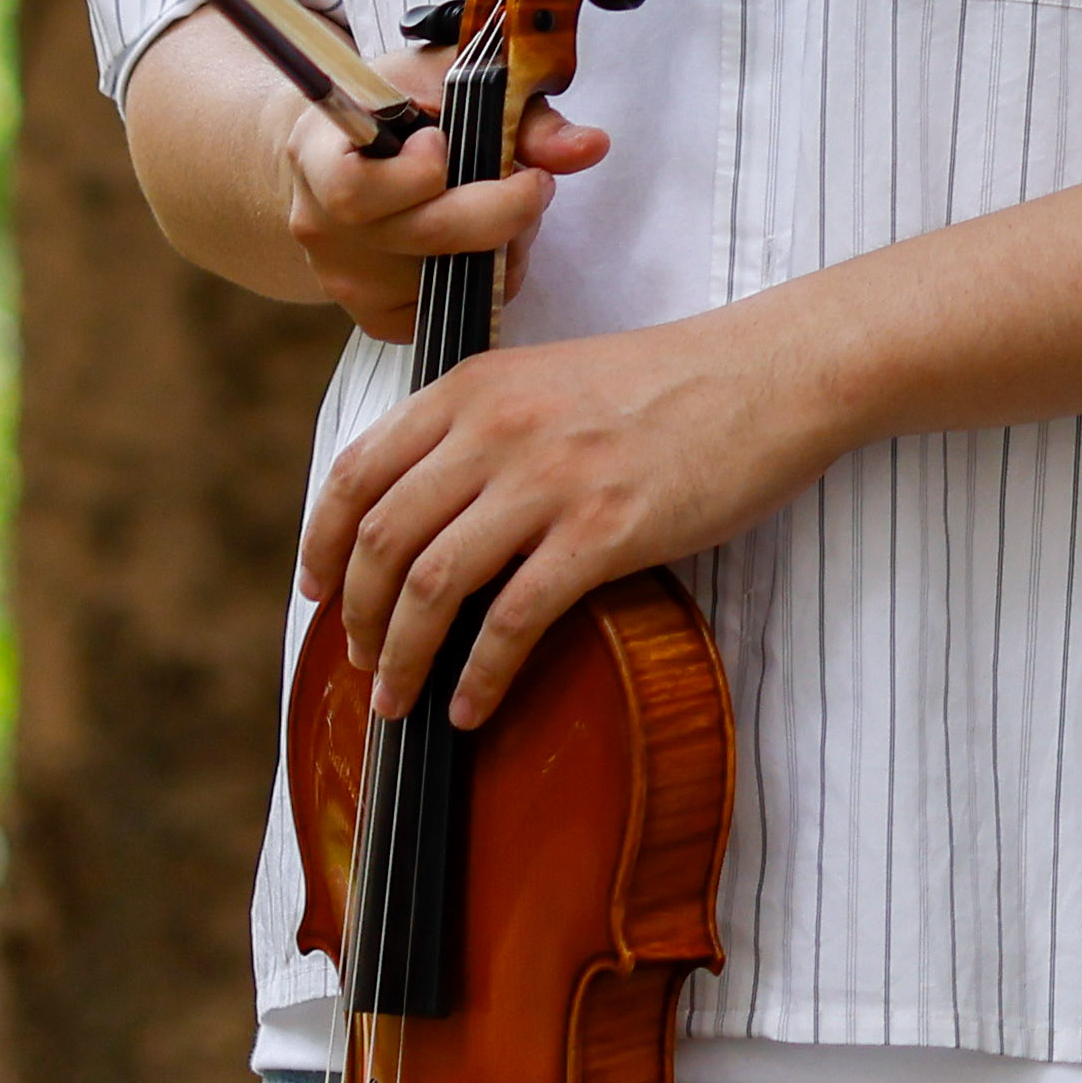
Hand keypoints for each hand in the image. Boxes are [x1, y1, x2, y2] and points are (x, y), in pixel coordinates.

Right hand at [265, 79, 605, 344]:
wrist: (341, 157)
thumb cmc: (397, 110)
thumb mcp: (446, 83)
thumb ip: (518, 112)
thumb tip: (589, 148)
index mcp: (317, 155)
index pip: (357, 189)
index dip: (421, 169)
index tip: (446, 139)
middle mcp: (320, 226)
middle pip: (424, 237)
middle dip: (501, 210)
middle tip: (533, 183)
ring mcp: (345, 280)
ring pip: (449, 281)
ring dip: (502, 248)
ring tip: (503, 208)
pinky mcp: (374, 318)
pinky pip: (451, 312)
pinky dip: (484, 281)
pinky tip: (479, 244)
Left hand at [301, 306, 833, 726]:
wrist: (765, 375)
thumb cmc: (660, 386)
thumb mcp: (541, 378)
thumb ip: (475, 428)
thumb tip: (420, 503)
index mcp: (470, 389)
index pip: (359, 472)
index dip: (323, 541)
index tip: (316, 589)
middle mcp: (494, 430)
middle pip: (384, 539)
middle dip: (359, 616)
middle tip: (362, 663)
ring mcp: (548, 481)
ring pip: (433, 584)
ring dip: (403, 656)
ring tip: (398, 700)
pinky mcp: (605, 532)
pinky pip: (516, 620)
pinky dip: (480, 675)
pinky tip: (471, 707)